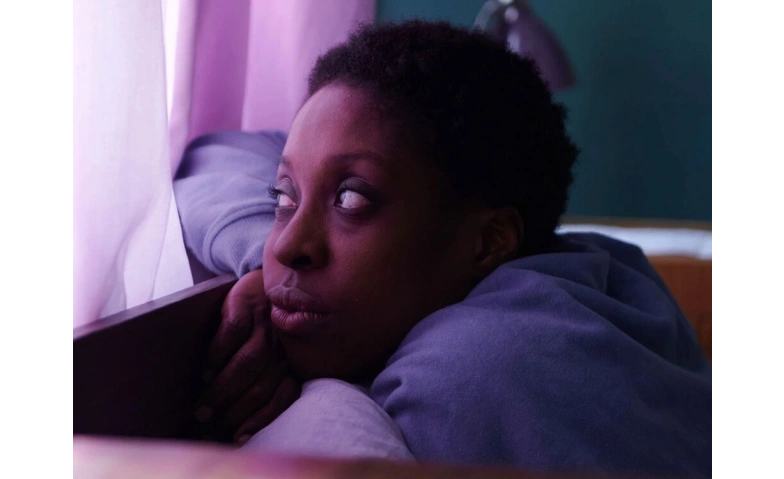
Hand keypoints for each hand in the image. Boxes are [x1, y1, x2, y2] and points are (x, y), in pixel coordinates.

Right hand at [195, 269, 300, 443]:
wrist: (265, 282)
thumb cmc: (266, 330)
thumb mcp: (274, 355)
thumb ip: (267, 384)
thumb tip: (241, 430)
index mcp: (291, 362)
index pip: (282, 397)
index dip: (260, 420)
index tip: (237, 438)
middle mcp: (281, 346)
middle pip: (260, 384)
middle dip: (233, 408)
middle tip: (208, 422)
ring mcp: (265, 324)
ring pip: (248, 362)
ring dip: (224, 387)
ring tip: (203, 405)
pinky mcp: (246, 304)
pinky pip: (234, 332)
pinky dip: (219, 354)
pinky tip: (206, 370)